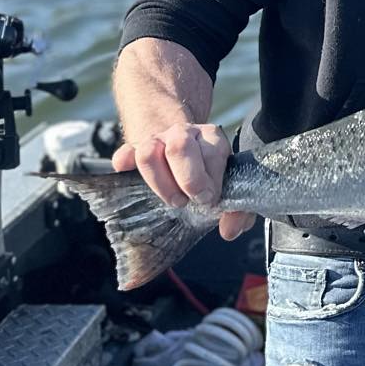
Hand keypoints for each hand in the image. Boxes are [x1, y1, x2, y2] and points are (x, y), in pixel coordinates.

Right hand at [112, 122, 254, 240]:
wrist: (185, 151)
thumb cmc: (211, 176)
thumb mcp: (232, 187)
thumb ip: (240, 211)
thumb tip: (229, 231)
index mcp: (211, 138)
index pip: (212, 152)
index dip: (212, 179)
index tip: (211, 198)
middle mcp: (183, 134)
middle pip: (179, 146)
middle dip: (188, 179)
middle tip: (192, 200)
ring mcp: (157, 141)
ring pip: (149, 152)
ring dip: (160, 182)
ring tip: (174, 200)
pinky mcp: (134, 151)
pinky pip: (124, 154)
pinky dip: (124, 163)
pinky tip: (126, 171)